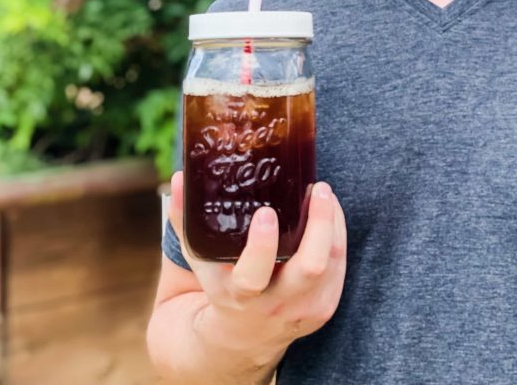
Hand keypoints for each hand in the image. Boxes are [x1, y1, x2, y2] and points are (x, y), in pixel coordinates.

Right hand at [163, 172, 346, 375]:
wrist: (242, 338)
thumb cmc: (221, 288)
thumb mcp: (199, 260)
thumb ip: (185, 220)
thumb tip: (176, 178)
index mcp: (239, 295)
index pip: (252, 277)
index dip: (261, 246)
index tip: (266, 212)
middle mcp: (275, 305)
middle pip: (309, 267)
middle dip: (318, 225)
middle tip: (317, 190)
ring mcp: (305, 308)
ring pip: (330, 262)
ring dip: (331, 222)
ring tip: (323, 191)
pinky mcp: (325, 304)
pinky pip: (339, 265)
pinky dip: (337, 233)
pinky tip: (330, 210)